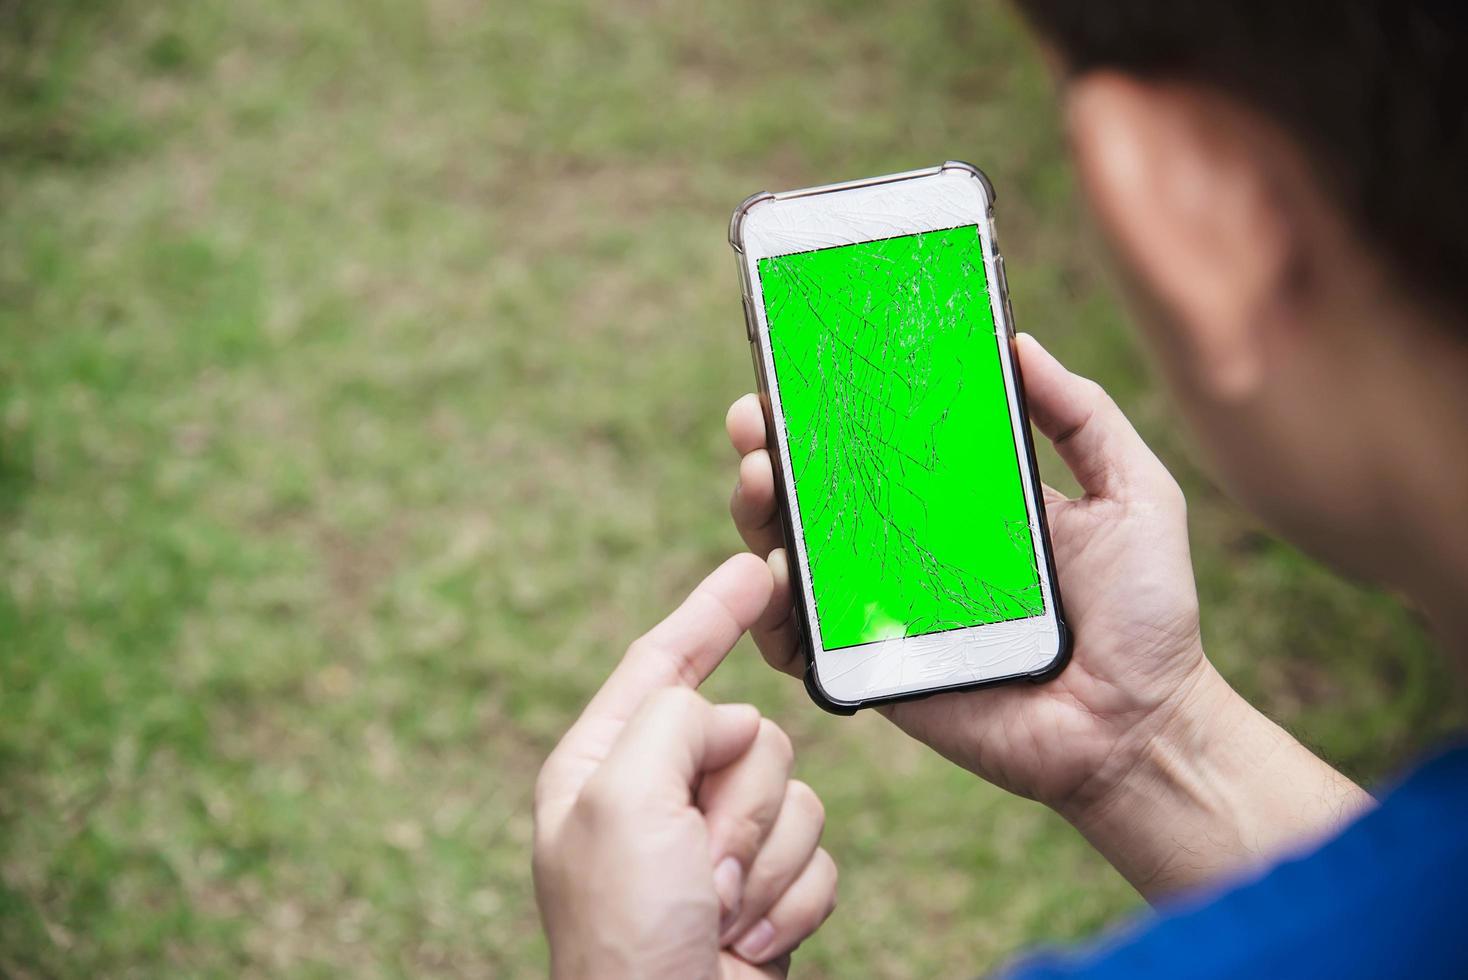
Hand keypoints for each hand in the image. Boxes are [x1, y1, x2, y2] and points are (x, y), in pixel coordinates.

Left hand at [533, 555, 837, 978]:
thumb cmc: (626, 931)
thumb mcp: (621, 798)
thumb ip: (672, 719)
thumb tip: (727, 720)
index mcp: (602, 765)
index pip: (662, 663)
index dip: (709, 613)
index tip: (754, 570)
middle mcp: (657, 796)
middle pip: (747, 731)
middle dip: (740, 800)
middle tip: (700, 861)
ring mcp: (713, 843)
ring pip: (795, 789)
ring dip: (767, 856)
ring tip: (719, 906)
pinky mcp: (764, 886)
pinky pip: (820, 851)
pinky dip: (793, 896)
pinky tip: (748, 934)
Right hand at [727, 334, 1212, 813]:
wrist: (1140, 726)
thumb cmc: (1146, 613)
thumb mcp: (1133, 493)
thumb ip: (1083, 416)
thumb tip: (1020, 342)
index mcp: (958, 501)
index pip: (876, 441)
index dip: (828, 406)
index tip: (794, 369)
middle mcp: (908, 548)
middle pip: (816, 491)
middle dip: (771, 449)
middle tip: (755, 422)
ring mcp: (884, 608)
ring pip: (794, 556)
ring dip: (759, 514)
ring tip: (760, 481)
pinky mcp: (874, 668)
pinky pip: (803, 642)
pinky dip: (770, 612)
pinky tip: (773, 576)